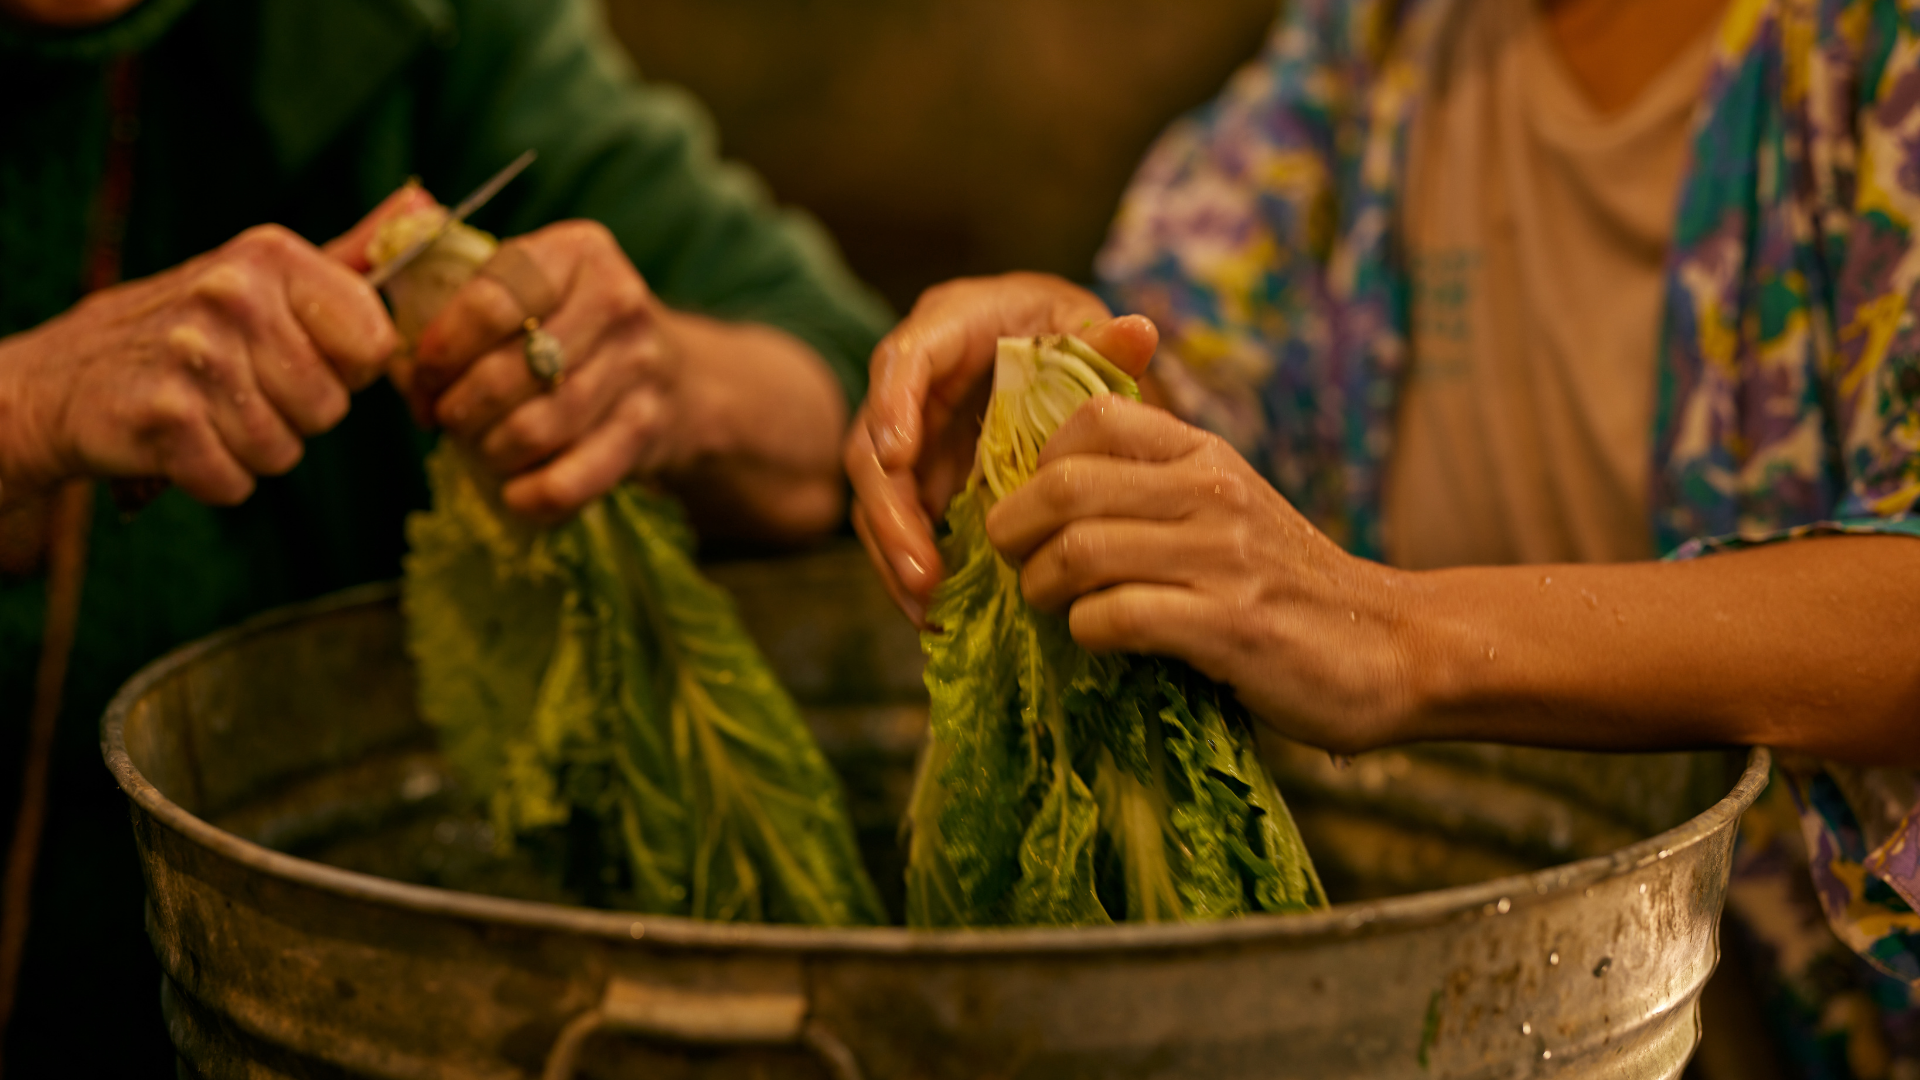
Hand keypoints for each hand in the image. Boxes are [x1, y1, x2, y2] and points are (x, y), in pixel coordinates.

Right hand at [0, 188, 423, 505]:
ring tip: (208, 412)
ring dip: (251, 448)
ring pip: (285, 451)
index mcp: (272, 257)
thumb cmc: (188, 330)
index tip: (297, 356)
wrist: (64, 378)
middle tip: (236, 388)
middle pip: (330, 408)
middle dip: (292, 415)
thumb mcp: (267, 278)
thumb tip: (429, 208)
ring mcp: (194, 353)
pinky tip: (180, 440)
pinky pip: (235, 482)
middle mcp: (233, 295)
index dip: (343, 370)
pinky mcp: (163, 417)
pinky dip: (212, 477)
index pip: (374, 346)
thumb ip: (351, 256)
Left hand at [406, 220, 847, 534]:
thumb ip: (463, 303)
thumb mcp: (534, 290)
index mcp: (577, 252)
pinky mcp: (649, 430)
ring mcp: (640, 367)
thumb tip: (392, 361)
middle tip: (444, 422)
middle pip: (509, 371)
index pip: (492, 300)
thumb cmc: (576, 332)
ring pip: (535, 428)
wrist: (684, 380)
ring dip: (489, 452)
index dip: (440, 351)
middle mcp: (617, 300)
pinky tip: (513, 494)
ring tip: (479, 451)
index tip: (421, 379)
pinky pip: (573, 478)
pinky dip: (531, 496)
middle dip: (458, 409)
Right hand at [844, 272, 1157, 624]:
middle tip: (920, 571)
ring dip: (897, 554)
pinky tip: (936, 615)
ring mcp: (908, 438)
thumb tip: (1139, 332)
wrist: (1041, 351)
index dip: (893, 406)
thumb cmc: (1057, 330)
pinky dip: (915, 568)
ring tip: (927, 609)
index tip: (897, 457)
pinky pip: (905, 527)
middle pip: (874, 447)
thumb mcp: (1080, 327)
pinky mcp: (919, 480)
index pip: (903, 359)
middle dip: (891, 512)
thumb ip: (1103, 340)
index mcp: (947, 328)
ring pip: (879, 497)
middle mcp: (910, 385)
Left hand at [984, 396, 1415, 754]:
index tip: (1035, 509)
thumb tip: (1048, 487)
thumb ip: (1157, 487)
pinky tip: (1098, 641)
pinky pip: (1117, 616)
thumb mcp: (1229, 507)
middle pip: (1064, 486)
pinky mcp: (1230, 626)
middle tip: (1016, 562)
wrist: (1395, 646)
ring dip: (1042, 588)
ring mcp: (1223, 558)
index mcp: (1207, 454)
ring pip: (1079, 552)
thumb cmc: (1290, 584)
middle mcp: (1213, 492)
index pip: (1091, 418)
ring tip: (1051, 606)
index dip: (1037, 463)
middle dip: (1014, 530)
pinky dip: (1086, 633)